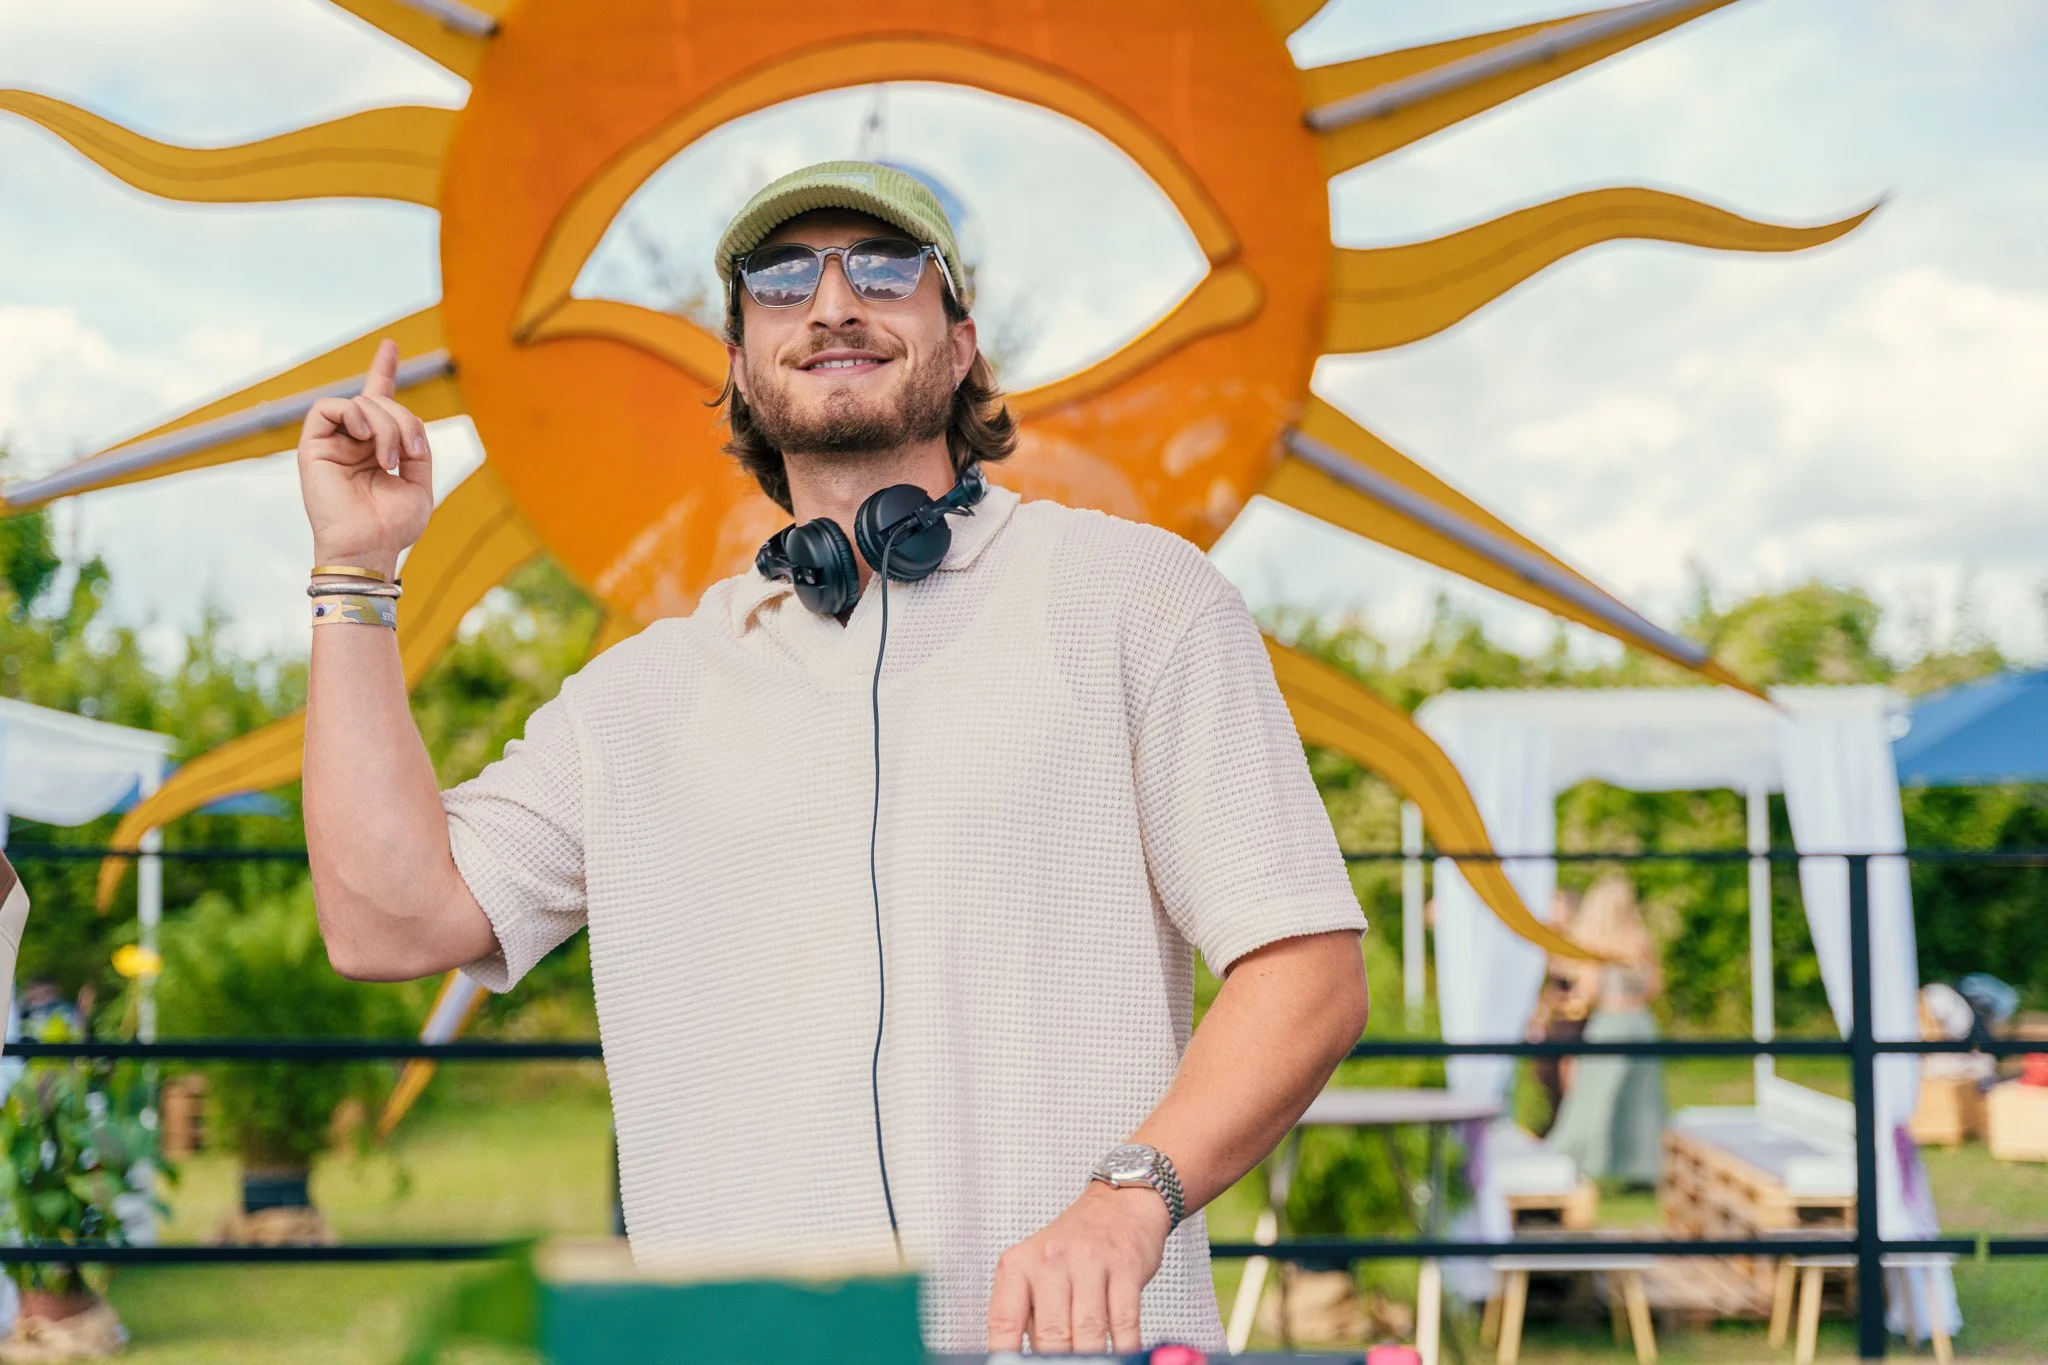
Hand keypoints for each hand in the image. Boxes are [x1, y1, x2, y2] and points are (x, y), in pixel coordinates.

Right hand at [296, 338, 434, 576]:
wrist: (369, 546)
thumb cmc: (393, 524)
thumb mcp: (419, 481)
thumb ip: (415, 444)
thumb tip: (403, 421)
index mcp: (377, 447)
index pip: (378, 401)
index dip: (383, 371)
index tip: (390, 344)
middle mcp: (353, 440)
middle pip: (382, 401)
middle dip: (405, 421)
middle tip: (412, 453)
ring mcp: (332, 441)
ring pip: (362, 403)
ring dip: (386, 425)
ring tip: (389, 460)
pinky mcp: (312, 444)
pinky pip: (331, 407)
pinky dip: (356, 416)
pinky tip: (367, 441)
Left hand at [987, 1182, 1169, 1354]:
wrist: (1119, 1205)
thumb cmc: (1074, 1245)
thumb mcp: (1036, 1271)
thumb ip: (1029, 1314)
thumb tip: (1028, 1360)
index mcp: (1018, 1264)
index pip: (1003, 1325)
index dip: (1008, 1359)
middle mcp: (1050, 1259)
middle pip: (1050, 1334)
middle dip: (1058, 1362)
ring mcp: (1088, 1262)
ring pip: (1088, 1332)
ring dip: (1091, 1358)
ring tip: (1091, 1364)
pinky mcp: (1124, 1267)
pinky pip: (1124, 1322)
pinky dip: (1123, 1347)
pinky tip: (1120, 1353)